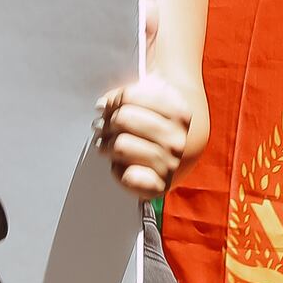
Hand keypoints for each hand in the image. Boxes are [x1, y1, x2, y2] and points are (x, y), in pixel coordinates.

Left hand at [98, 72, 204, 196]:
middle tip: (104, 127)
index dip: (113, 100)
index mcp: (178, 112)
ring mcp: (170, 163)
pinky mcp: (159, 186)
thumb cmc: (151, 122)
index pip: (130, 96)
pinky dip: (118, 171)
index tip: (108, 106)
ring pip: (120, 145)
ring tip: (108, 144)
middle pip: (123, 118)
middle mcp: (177, 138)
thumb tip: (103, 106)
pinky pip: (128, 176)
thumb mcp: (146, 100)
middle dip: (107, 123)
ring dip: (107, 145)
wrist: (169, 152)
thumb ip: (124, 96)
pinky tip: (120, 164)